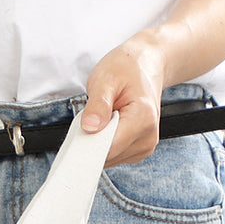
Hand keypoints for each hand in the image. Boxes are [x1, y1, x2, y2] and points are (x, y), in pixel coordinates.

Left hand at [80, 35, 167, 167]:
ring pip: (109, 159)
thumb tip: (89, 127)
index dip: (88, 146)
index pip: (109, 148)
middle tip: (89, 119)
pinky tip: (107, 126)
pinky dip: (104, 145)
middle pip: (108, 156)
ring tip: (102, 119)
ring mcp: (144, 146)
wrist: (147, 64)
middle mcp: (147, 137)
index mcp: (143, 119)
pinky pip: (113, 156)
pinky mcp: (138, 150)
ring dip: (97, 144)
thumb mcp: (106, 78)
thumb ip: (98, 104)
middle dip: (91, 143)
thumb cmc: (127, 68)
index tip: (77, 137)